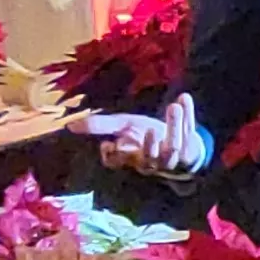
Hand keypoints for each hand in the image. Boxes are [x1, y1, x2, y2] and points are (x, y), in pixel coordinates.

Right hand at [79, 93, 207, 177]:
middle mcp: (152, 161)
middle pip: (150, 157)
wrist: (177, 139)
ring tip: (173, 107)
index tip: (110, 143)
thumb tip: (69, 126)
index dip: (114, 156)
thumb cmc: (144, 134)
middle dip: (151, 144)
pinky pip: (190, 133)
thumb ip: (100, 126)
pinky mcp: (190, 150)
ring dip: (175, 126)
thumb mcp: (123, 127)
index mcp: (132, 157)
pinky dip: (189, 114)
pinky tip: (184, 97)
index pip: (118, 162)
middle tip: (151, 128)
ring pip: (174, 148)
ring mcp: (173, 158)